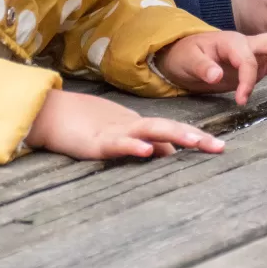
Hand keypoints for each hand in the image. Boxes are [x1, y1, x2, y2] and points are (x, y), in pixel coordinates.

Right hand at [26, 90, 223, 160]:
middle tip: (219, 147)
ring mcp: (114, 132)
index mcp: (136, 126)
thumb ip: (141, 143)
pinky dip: (133, 146)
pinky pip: (117, 144)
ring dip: (175, 136)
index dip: (194, 138)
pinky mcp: (96, 142)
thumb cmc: (80, 126)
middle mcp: (130, 126)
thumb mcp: (116, 137)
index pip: (171, 132)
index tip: (218, 147)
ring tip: (196, 142)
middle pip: (168, 129)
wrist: (47, 113)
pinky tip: (147, 151)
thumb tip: (167, 154)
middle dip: (195, 137)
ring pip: (150, 131)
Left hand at [156, 31, 266, 106]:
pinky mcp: (258, 63)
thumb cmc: (184, 55)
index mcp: (230, 42)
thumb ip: (202, 67)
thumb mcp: (187, 61)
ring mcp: (255, 52)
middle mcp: (246, 44)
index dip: (247, 79)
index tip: (241, 100)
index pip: (246, 58)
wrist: (183, 55)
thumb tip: (216, 75)